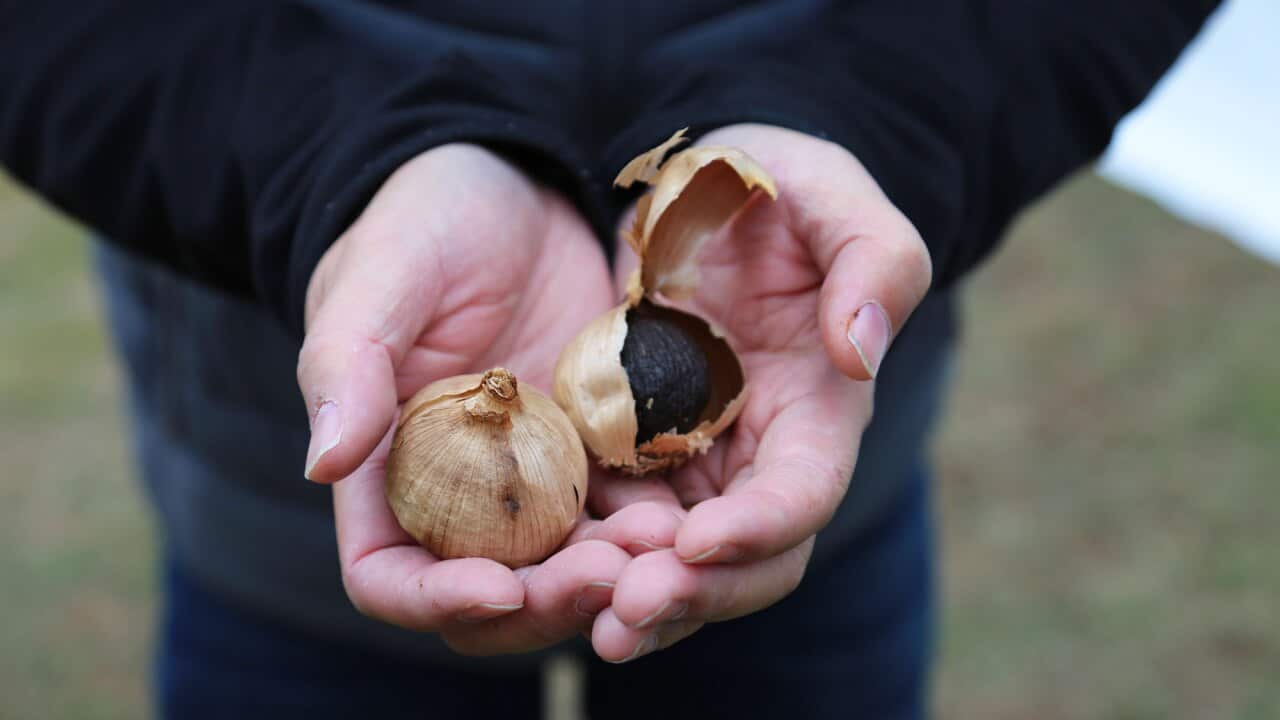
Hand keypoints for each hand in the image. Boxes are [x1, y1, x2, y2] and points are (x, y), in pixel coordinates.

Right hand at [297, 144, 679, 654]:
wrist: (515, 187)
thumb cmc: (425, 221)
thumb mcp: (382, 274)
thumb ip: (348, 361)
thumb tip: (322, 464)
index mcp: (387, 472)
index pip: (391, 576)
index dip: (436, 601)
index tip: (498, 588)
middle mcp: (460, 496)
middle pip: (495, 594)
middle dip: (548, 603)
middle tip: (613, 576)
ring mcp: (536, 481)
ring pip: (570, 567)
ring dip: (616, 576)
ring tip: (667, 546)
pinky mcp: (599, 454)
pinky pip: (628, 511)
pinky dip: (655, 528)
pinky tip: (691, 515)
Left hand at [589, 124, 932, 661]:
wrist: (697, 186)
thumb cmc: (777, 182)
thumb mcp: (833, 195)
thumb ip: (874, 263)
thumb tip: (862, 351)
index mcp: (819, 407)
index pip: (803, 492)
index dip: (760, 527)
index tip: (697, 541)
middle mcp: (757, 453)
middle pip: (740, 558)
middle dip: (690, 593)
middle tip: (622, 614)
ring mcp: (690, 460)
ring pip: (670, 559)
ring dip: (628, 593)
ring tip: (577, 613)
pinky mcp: (626, 449)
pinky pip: (607, 518)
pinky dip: (580, 552)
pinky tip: (532, 570)